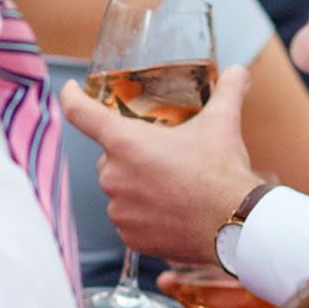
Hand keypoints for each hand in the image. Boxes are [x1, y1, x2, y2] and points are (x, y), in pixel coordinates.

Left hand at [59, 64, 262, 267]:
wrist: (235, 226)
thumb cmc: (222, 173)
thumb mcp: (223, 124)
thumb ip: (226, 92)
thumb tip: (237, 71)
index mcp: (125, 143)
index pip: (81, 113)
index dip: (71, 98)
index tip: (70, 90)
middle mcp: (113, 176)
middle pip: (110, 157)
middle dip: (132, 156)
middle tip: (164, 158)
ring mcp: (118, 209)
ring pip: (120, 190)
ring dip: (138, 187)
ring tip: (173, 188)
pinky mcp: (128, 236)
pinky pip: (129, 220)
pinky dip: (145, 215)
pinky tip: (171, 212)